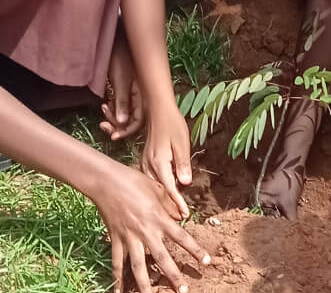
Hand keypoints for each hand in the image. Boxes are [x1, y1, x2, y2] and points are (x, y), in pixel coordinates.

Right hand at [91, 164, 209, 292]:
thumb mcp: (158, 189)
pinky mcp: (116, 240)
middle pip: (162, 258)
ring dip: (145, 285)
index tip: (206, 262)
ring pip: (138, 266)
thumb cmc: (135, 181)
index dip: (195, 250)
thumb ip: (171, 204)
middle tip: (183, 290)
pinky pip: (117, 263)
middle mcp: (146, 231)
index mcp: (159, 218)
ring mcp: (130, 238)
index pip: (181, 237)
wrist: (108, 182)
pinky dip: (117, 279)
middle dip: (173, 275)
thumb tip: (182, 217)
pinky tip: (118, 292)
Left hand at [102, 36, 145, 140]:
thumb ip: (122, 101)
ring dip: (113, 117)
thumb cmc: (121, 55)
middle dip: (117, 126)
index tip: (113, 136)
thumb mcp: (120, 80)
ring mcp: (130, 92)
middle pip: (131, 119)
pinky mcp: (123, 88)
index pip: (138, 121)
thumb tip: (122, 123)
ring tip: (102, 112)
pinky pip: (119, 105)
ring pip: (124, 113)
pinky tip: (104, 105)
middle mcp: (139, 95)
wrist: (116, 38)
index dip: (126, 130)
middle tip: (103, 127)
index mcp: (143, 94)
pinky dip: (111, 109)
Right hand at [140, 97, 194, 221]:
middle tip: (179, 221)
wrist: (157, 110)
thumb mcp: (182, 142)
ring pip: (153, 188)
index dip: (178, 203)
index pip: (170, 188)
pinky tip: (161, 198)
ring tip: (171, 215)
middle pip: (159, 193)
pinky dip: (156, 191)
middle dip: (168, 208)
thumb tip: (185, 183)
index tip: (185, 216)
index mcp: (159, 163)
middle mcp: (149, 166)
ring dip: (161, 201)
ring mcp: (145, 164)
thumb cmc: (172, 124)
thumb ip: (183, 163)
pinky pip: (150, 181)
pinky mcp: (145, 162)